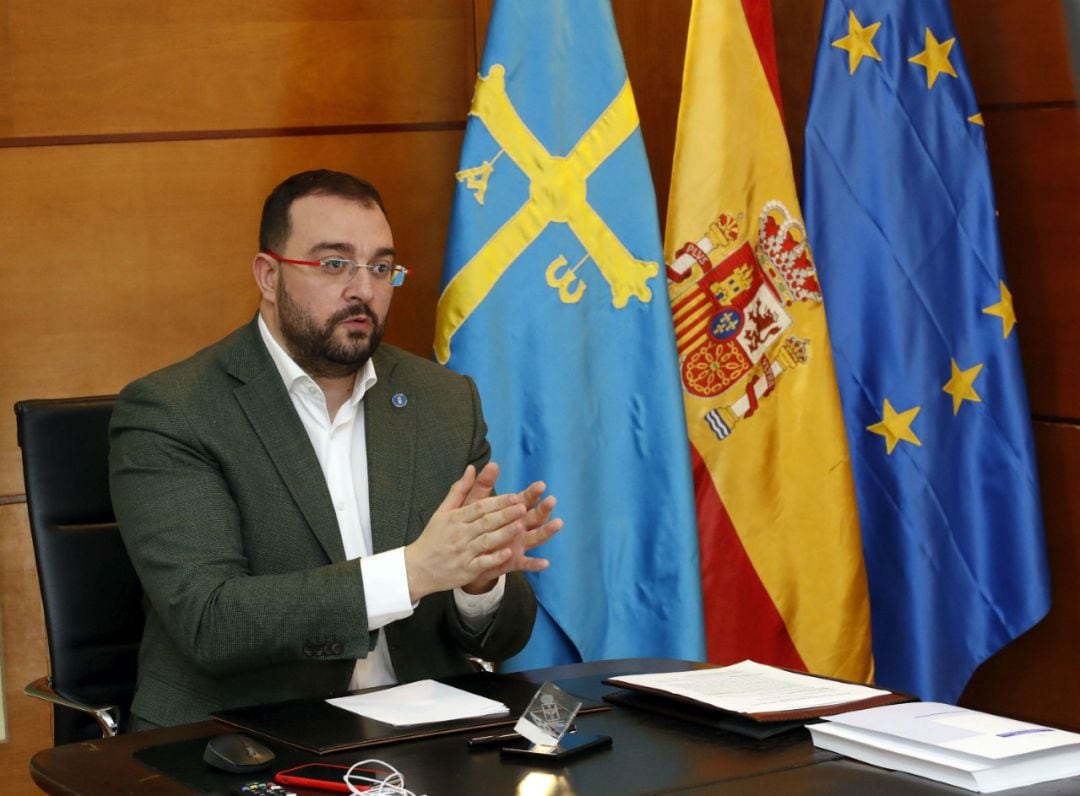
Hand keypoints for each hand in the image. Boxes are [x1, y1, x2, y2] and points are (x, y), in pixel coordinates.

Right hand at [403, 465, 562, 600]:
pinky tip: (508, 553)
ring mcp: (463, 553)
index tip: (515, 497)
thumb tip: (472, 468)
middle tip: (523, 508)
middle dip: (505, 515)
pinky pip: (482, 563)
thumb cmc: (433, 537)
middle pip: (485, 522)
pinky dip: (494, 558)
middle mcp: (459, 534)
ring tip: (521, 526)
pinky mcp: (465, 571)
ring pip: (486, 541)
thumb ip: (459, 490)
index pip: (480, 507)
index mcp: (455, 518)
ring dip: (504, 534)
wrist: (417, 568)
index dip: (498, 502)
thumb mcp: (442, 512)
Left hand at [461, 478, 561, 593]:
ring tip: (558, 524)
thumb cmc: (470, 527)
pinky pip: (525, 563)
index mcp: (509, 513)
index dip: (531, 493)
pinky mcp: (512, 562)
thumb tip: (491, 463)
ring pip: (535, 537)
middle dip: (543, 509)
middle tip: (551, 500)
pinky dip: (535, 564)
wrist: (462, 557)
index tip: (541, 485)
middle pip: (534, 517)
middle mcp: (518, 528)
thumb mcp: (473, 506)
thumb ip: (482, 486)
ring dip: (547, 531)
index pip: (523, 500)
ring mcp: (517, 545)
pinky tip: (545, 563)